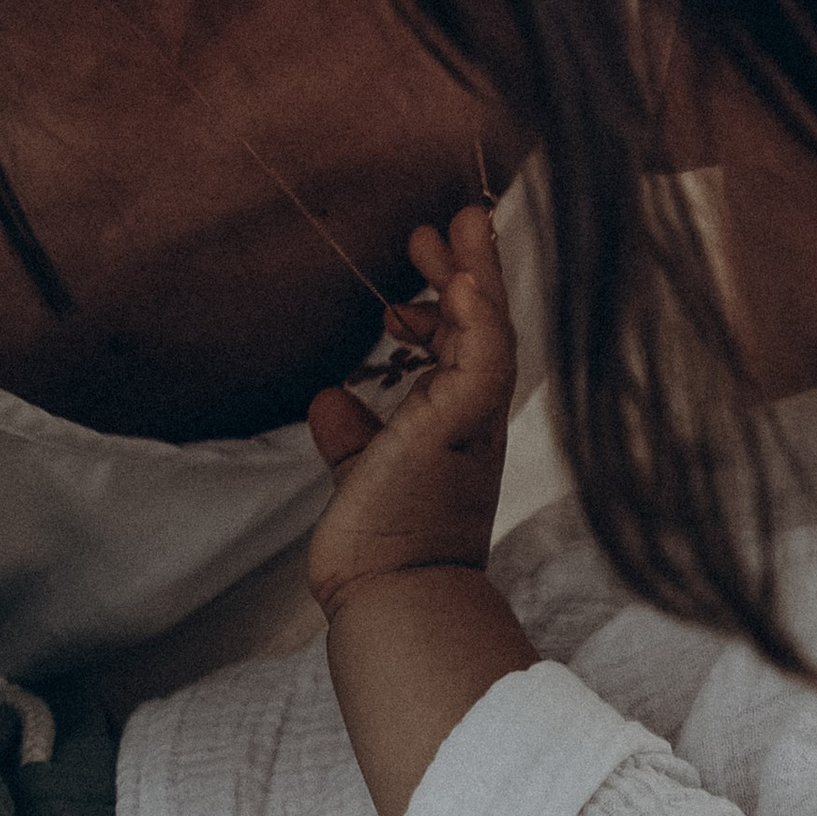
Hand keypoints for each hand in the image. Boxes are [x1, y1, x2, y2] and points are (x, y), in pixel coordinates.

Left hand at [307, 203, 515, 618]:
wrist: (393, 593)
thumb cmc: (382, 543)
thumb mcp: (359, 472)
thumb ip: (350, 434)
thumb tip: (330, 398)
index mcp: (449, 425)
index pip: (456, 349)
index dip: (439, 307)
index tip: (412, 274)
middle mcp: (469, 417)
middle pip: (480, 326)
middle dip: (466, 270)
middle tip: (448, 222)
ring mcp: (470, 419)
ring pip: (487, 330)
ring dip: (474, 274)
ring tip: (459, 223)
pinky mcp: (462, 423)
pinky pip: (483, 360)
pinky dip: (478, 317)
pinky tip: (463, 278)